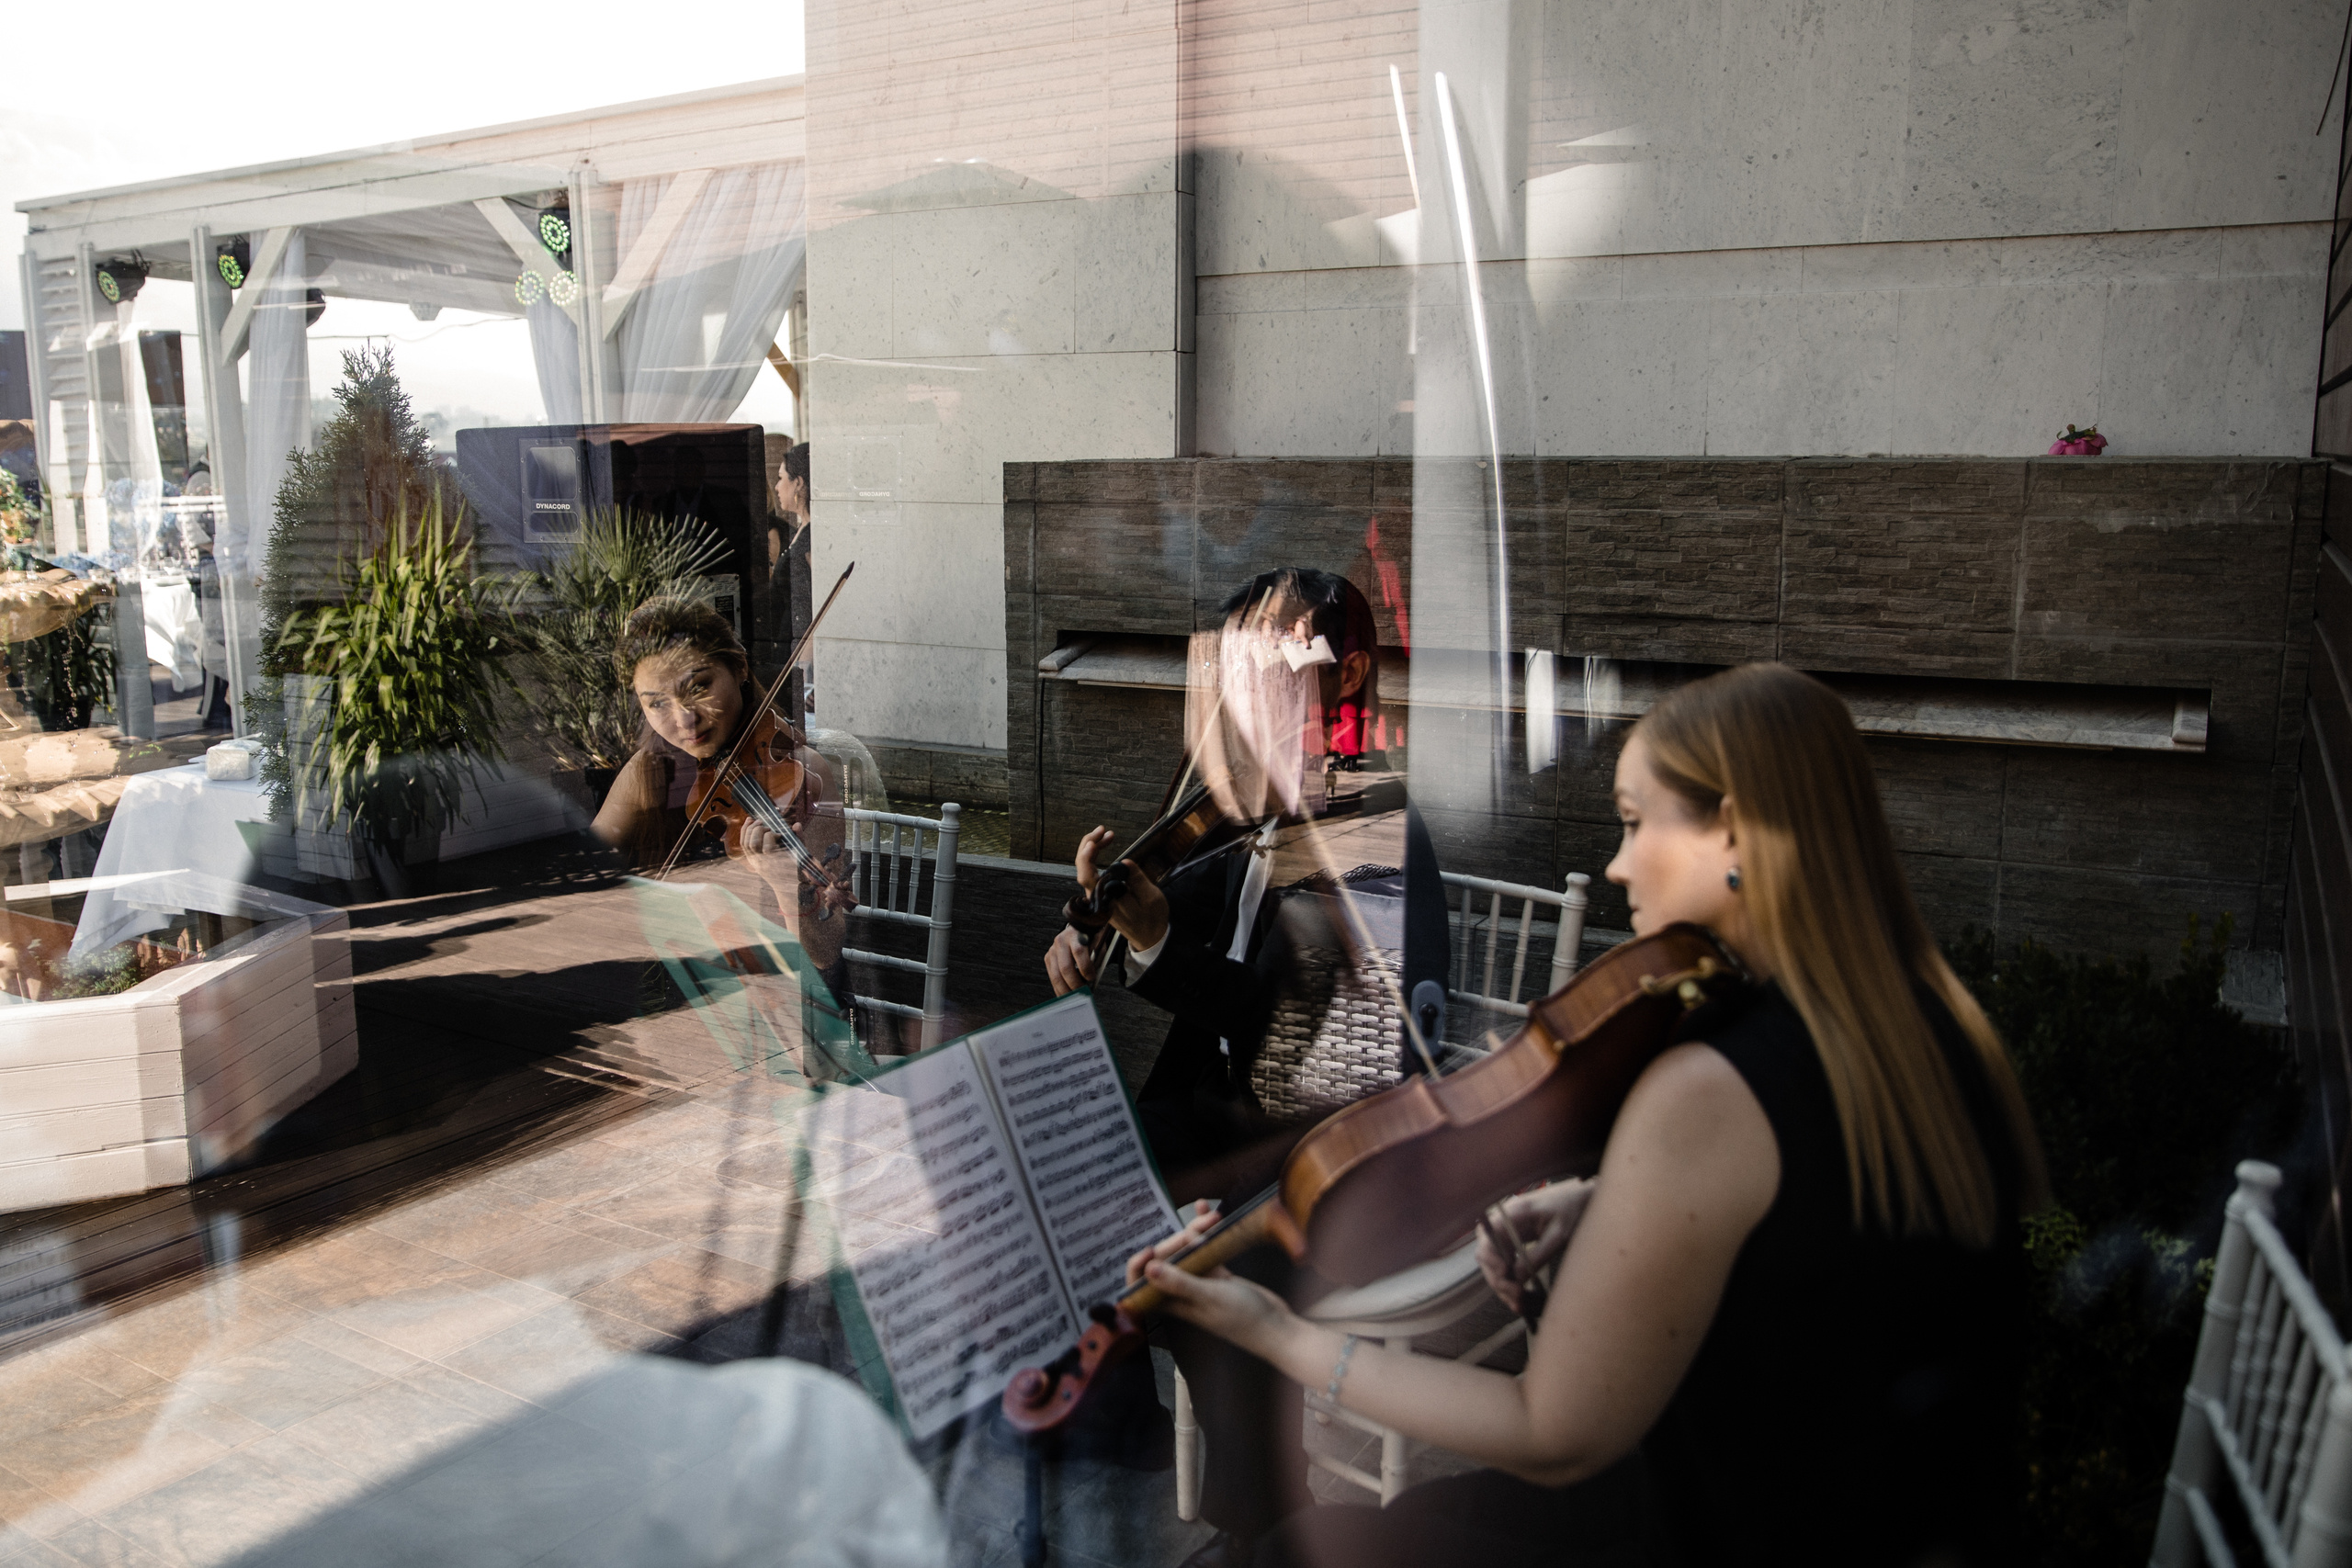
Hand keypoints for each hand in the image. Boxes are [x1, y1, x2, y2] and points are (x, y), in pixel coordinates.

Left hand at [739, 819, 799, 898]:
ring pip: (745, 842)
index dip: (771, 836)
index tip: (779, 834)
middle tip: (768, 827)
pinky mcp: (751, 859)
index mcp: (775, 863)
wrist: (787, 887)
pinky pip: (743, 844)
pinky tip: (749, 821)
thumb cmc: (796, 869)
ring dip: (750, 829)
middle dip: (759, 830)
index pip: (765, 848)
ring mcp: (754, 862)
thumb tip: (797, 825)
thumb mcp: (802, 854)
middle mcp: (762, 863)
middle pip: (753, 843)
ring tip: (759, 822)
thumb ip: (799, 838)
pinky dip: (744, 831)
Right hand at [1044, 924, 1098, 995]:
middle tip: (1083, 993)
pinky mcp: (1048, 959)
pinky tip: (1066, 996)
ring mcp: (1052, 951)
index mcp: (1075, 935)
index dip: (1085, 968)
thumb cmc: (1091, 940)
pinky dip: (1059, 989)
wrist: (1079, 930)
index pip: (1078, 952)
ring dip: (1066, 990)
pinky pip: (1052, 978)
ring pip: (1056, 975)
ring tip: (1075, 998)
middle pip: (1065, 967)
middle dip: (1075, 984)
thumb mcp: (1098, 946)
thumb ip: (1096, 961)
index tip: (1091, 978)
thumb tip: (1091, 982)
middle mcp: (1061, 942)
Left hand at [1074, 825, 1168, 951]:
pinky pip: (1093, 872)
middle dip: (1089, 845)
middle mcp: (1098, 898)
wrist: (1150, 937)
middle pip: (1083, 869)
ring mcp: (1098, 895)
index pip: (1088, 877)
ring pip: (1086, 869)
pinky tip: (1103, 846)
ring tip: (1107, 834)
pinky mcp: (1102, 893)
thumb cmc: (1152, 919)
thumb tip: (1124, 862)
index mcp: (1107, 901)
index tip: (1093, 843)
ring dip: (1093, 849)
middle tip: (1103, 830)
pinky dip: (1096, 857)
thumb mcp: (1151, 898)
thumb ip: (1137, 880)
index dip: (1086, 858)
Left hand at [1127, 1202, 1293, 1356]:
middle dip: (1176, 1241)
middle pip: (1166, 1261)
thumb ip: (1180, 1283)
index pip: (1141, 1287)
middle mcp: (1182, 1293)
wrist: (1276, 1327)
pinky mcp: (1218, 1276)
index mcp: (1174, 1304)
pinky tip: (1206, 1212)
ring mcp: (1200, 1283)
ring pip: (1187, 1252)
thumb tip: (1149, 1269)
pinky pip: (1206, 1250)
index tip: (1152, 1250)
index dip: (1139, 1267)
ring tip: (1212, 1217)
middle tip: (1195, 1230)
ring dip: (1195, 1232)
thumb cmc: (1244, 1319)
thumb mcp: (1210, 1298)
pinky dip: (1205, 1232)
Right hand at [1476, 1178, 1595, 1313]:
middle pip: (1487, 1254)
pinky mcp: (1515, 1241)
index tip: (1504, 1274)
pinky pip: (1506, 1263)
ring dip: (1503, 1284)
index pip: (1487, 1236)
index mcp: (1513, 1213)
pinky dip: (1510, 1281)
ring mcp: (1508, 1232)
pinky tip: (1519, 1297)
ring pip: (1494, 1263)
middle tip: (1516, 1296)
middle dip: (1498, 1278)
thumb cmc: (1572, 1209)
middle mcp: (1505, 1222)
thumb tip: (1518, 1276)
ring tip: (1518, 1304)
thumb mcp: (1560, 1233)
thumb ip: (1538, 1254)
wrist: (1582, 1198)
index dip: (1490, 1257)